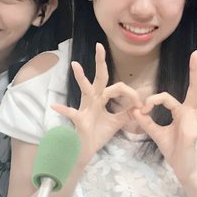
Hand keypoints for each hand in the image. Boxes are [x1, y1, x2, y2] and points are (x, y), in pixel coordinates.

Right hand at [52, 43, 141, 163]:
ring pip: (85, 90)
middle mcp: (93, 100)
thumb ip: (127, 112)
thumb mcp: (117, 122)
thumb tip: (139, 105)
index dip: (132, 94)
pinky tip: (55, 106)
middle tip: (99, 46)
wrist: (85, 151)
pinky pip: (71, 113)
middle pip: (99, 78)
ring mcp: (85, 108)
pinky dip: (64, 110)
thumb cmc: (98, 134)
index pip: (119, 88)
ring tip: (75, 65)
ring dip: (81, 77)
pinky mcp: (79, 120)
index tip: (141, 104)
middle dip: (100, 62)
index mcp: (102, 99)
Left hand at [133, 51, 196, 182]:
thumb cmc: (172, 150)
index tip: (141, 110)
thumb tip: (133, 110)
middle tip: (195, 54)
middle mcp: (190, 114)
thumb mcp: (156, 133)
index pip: (166, 97)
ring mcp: (195, 123)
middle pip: (193, 90)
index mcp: (180, 112)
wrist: (181, 168)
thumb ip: (145, 122)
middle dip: (193, 72)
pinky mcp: (195, 134)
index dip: (152, 101)